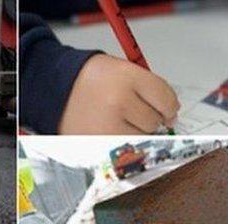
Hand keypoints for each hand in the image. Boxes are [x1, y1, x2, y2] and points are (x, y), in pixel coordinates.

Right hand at [59, 54, 179, 133]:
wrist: (54, 89)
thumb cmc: (92, 81)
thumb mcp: (123, 70)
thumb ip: (151, 88)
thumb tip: (172, 115)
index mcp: (126, 77)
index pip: (166, 99)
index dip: (169, 105)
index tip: (166, 108)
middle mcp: (118, 101)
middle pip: (156, 121)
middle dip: (150, 117)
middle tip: (131, 109)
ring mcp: (107, 126)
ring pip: (143, 137)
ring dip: (137, 131)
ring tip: (117, 118)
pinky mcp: (99, 144)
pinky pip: (127, 149)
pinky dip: (124, 142)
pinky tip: (111, 130)